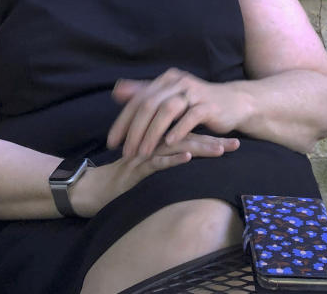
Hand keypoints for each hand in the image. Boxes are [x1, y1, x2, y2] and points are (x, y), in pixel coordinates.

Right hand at [71, 133, 238, 216]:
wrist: (90, 189)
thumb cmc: (119, 183)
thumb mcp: (145, 171)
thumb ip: (162, 162)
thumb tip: (187, 161)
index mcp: (157, 144)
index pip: (187, 136)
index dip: (210, 137)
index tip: (233, 141)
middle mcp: (152, 145)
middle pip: (187, 138)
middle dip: (213, 141)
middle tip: (236, 144)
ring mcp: (144, 156)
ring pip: (175, 146)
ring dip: (199, 147)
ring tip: (220, 150)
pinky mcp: (135, 169)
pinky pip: (155, 162)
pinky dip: (172, 159)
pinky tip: (187, 157)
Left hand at [106, 68, 247, 157]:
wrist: (234, 102)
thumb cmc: (197, 102)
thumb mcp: (170, 95)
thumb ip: (144, 92)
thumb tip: (117, 91)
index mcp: (166, 80)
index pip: (138, 100)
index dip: (123, 121)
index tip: (112, 141)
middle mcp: (178, 82)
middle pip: (149, 104)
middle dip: (134, 130)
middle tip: (125, 151)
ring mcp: (194, 92)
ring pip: (167, 110)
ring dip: (152, 133)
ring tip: (142, 152)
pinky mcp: (208, 105)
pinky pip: (190, 117)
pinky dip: (178, 130)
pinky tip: (168, 144)